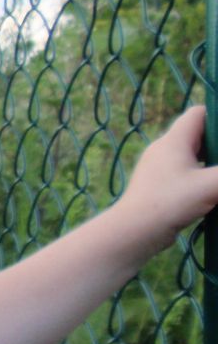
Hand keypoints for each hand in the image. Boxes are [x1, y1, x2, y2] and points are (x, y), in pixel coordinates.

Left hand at [112, 105, 217, 260]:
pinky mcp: (158, 184)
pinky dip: (199, 175)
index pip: (198, 114)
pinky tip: (210, 189)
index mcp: (173, 141)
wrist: (134, 230)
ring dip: (209, 161)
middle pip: (196, 134)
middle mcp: (163, 149)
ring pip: (190, 155)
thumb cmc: (170, 202)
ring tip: (217, 173)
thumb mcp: (210, 185)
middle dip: (216, 143)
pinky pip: (183, 172)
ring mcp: (158, 167)